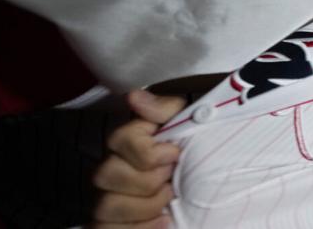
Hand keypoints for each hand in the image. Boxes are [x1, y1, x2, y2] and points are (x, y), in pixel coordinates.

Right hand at [91, 90, 187, 228]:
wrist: (207, 187)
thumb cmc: (193, 152)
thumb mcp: (187, 125)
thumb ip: (164, 110)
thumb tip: (134, 97)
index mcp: (126, 144)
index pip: (118, 140)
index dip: (148, 151)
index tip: (175, 153)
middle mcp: (110, 172)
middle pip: (105, 175)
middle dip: (146, 179)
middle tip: (171, 179)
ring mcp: (108, 201)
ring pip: (105, 207)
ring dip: (144, 206)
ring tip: (170, 199)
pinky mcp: (114, 226)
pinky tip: (164, 221)